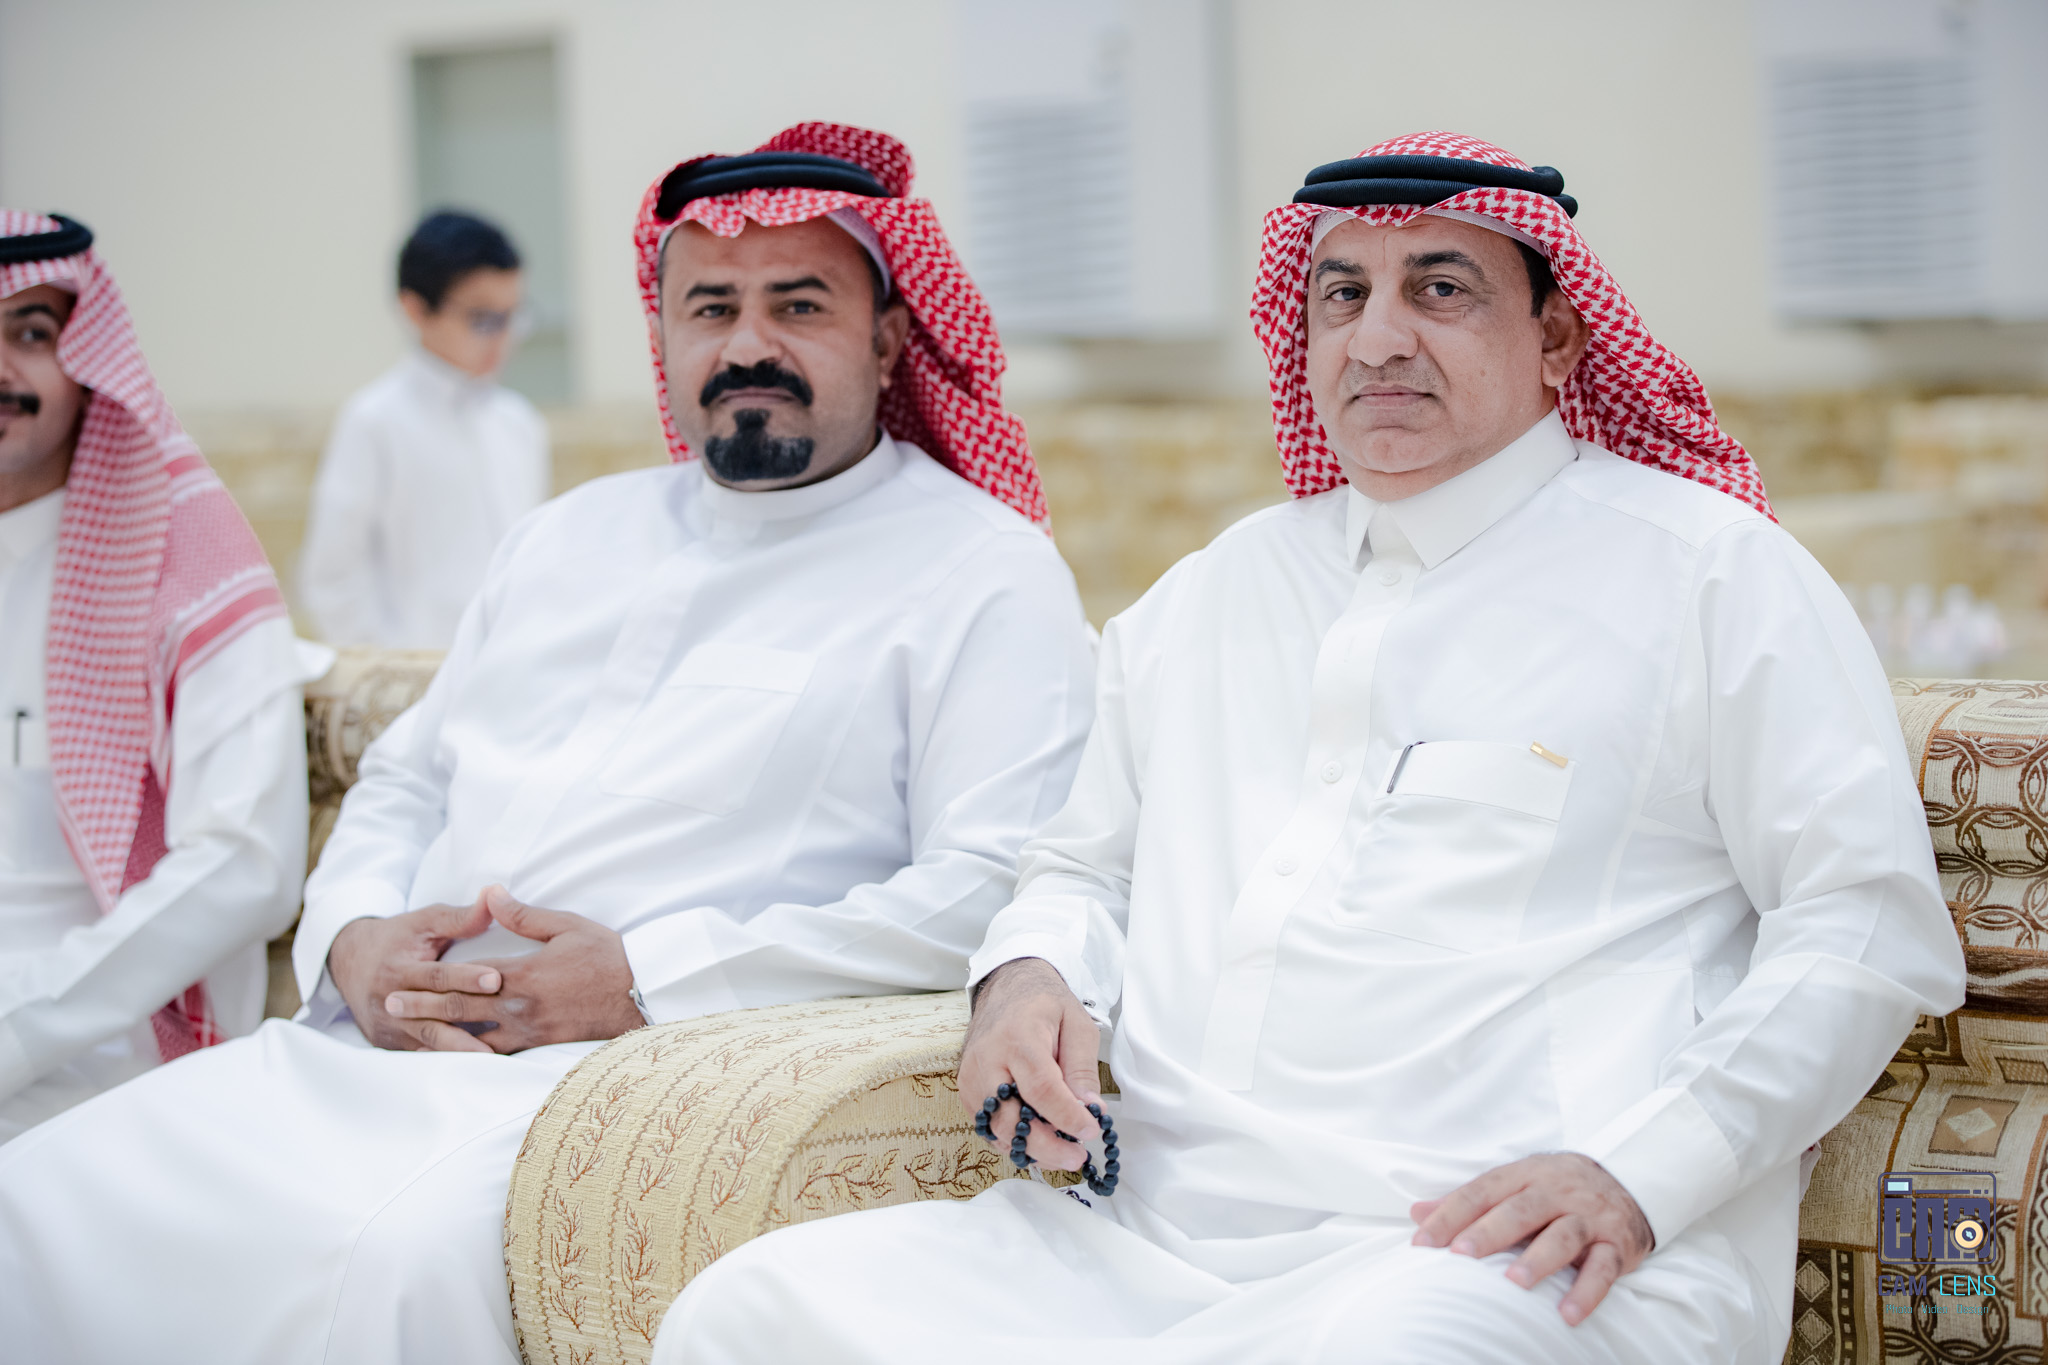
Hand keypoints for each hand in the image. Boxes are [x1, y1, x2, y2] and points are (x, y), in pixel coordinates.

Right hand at [328, 896, 500, 1052]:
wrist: (349, 962)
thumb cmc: (396, 938)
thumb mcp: (424, 921)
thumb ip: (459, 917)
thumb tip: (495, 896)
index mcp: (398, 968)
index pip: (437, 975)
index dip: (466, 977)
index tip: (497, 978)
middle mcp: (390, 1001)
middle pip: (432, 1014)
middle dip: (466, 1020)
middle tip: (502, 1024)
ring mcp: (388, 1027)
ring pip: (426, 1042)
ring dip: (458, 1050)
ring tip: (491, 1058)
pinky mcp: (389, 1044)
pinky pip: (419, 1054)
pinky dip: (444, 1060)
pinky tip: (470, 1067)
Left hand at [382, 885, 643, 1052]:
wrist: (642, 994)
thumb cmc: (608, 957)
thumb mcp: (568, 926)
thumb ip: (525, 915)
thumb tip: (492, 896)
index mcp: (522, 976)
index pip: (466, 981)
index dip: (430, 984)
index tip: (400, 985)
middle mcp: (520, 1008)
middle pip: (462, 1012)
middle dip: (423, 1010)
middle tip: (390, 1009)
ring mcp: (530, 1031)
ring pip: (476, 1039)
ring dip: (442, 1037)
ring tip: (414, 1036)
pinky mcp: (543, 1045)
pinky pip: (500, 1055)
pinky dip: (474, 1056)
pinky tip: (459, 1058)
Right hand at [958, 958, 1100, 1170]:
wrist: (1006, 988)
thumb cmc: (1044, 1004)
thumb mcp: (1077, 1024)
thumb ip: (1082, 1067)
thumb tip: (1089, 1108)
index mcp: (1018, 1038)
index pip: (1041, 1090)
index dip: (1067, 1117)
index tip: (1091, 1130)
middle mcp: (987, 1061)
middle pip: (1011, 1120)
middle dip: (1047, 1146)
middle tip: (1077, 1156)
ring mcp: (971, 1078)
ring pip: (997, 1130)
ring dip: (1032, 1147)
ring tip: (1063, 1149)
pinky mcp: (966, 1090)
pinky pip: (989, 1127)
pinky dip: (1014, 1139)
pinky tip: (1039, 1136)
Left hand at [1410, 1152, 1654, 1325]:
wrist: (1628, 1181)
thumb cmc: (1556, 1188)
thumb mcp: (1515, 1184)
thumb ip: (1468, 1201)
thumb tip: (1417, 1213)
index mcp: (1526, 1174)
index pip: (1482, 1192)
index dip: (1450, 1215)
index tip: (1422, 1242)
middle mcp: (1557, 1191)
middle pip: (1520, 1210)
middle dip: (1488, 1233)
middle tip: (1460, 1256)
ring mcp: (1589, 1217)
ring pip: (1563, 1236)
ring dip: (1538, 1260)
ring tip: (1513, 1282)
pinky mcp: (1617, 1244)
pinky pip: (1603, 1269)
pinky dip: (1586, 1292)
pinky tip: (1567, 1314)